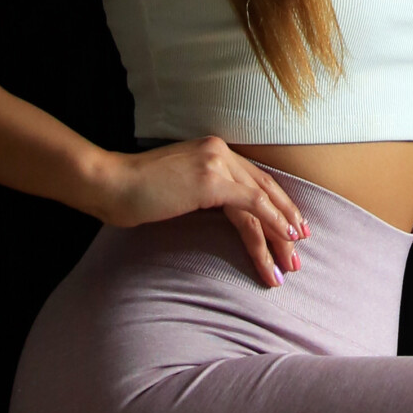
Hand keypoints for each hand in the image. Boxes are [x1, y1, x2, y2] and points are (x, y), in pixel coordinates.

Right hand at [93, 137, 309, 288]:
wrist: (111, 184)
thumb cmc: (134, 191)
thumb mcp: (177, 186)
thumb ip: (202, 191)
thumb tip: (222, 212)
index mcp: (213, 150)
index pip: (254, 179)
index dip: (276, 204)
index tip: (291, 227)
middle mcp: (220, 151)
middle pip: (264, 189)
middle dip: (286, 221)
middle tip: (300, 249)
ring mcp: (216, 163)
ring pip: (262, 201)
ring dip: (280, 234)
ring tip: (291, 263)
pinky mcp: (211, 181)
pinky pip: (252, 204)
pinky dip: (272, 223)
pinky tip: (284, 240)